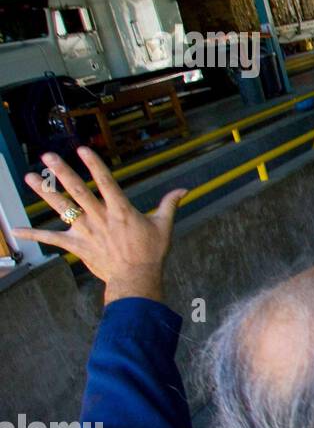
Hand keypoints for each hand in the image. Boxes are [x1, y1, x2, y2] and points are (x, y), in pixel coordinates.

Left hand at [13, 147, 185, 304]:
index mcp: (120, 210)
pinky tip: (16, 231)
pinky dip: (34, 235)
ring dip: (45, 192)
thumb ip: (170, 204)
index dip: (94, 164)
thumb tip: (184, 189)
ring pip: (62, 208)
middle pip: (78, 191)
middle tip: (48, 156)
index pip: (106, 181)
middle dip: (62, 172)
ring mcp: (86, 231)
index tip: (83, 149)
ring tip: (30, 177)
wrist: (136, 278)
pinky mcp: (77, 246)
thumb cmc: (151, 253)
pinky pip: (52, 239)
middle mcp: (100, 217)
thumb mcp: (164, 226)